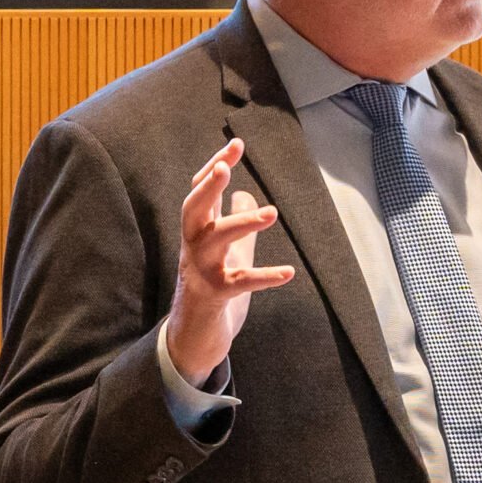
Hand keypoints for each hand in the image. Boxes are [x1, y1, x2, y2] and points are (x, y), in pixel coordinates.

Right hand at [166, 138, 294, 385]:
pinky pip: (240, 283)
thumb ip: (234, 221)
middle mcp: (193, 247)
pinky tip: (288, 272)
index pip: (199, 191)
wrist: (193, 338)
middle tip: (226, 167)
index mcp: (196, 232)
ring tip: (272, 213)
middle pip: (193, 209)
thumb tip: (245, 193)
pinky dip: (264, 276)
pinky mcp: (215, 297)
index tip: (236, 145)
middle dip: (208, 186)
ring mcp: (201, 271)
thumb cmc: (211, 288)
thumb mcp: (226, 251)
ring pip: (215, 241)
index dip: (215, 166)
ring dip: (242, 224)